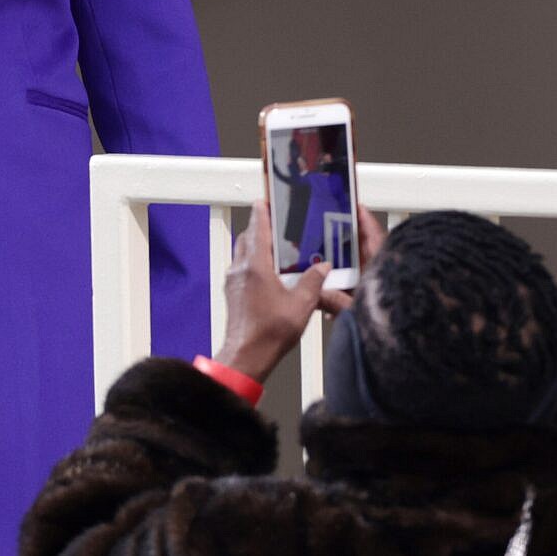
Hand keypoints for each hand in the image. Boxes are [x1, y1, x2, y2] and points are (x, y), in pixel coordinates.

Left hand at [212, 205, 330, 383]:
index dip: (262, 211)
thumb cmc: (268, 333)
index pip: (257, 227)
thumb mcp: (302, 305)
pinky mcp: (233, 294)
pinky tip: (270, 275)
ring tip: (278, 251)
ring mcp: (234, 282)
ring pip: (243, 254)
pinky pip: (242, 270)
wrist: (246, 356)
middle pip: (248, 238)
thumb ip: (314, 282)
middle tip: (278, 225)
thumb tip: (323, 268)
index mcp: (256, 266)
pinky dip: (254, 264)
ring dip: (257, 247)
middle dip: (261, 229)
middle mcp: (240, 270)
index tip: (266, 199)